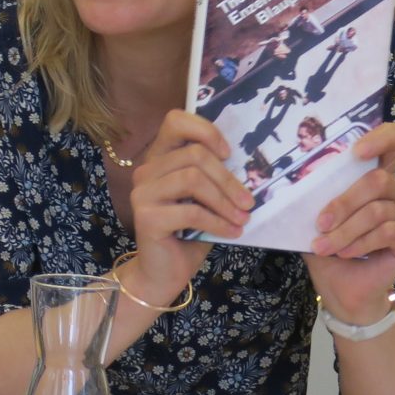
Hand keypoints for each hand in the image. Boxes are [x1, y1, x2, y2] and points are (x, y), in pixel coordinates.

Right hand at [121, 109, 251, 300]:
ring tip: (242, 218)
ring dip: (225, 200)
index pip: (175, 121)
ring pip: (192, 179)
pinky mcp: (146, 217)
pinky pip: (191, 211)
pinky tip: (232, 233)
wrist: (163, 273)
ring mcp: (143, 193)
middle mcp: (146, 170)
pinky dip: (218, 222)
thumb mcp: (205, 199)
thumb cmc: (188, 233)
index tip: (229, 154)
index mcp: (160, 158)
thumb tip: (251, 166)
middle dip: (228, 179)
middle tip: (248, 202)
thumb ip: (215, 177)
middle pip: (194, 154)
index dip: (205, 130)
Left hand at [304, 121, 394, 323]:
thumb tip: (292, 179)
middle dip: (343, 203)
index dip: (383, 137)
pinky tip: (345, 253)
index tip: (357, 151)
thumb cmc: (330, 252)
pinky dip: (360, 243)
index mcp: (374, 178)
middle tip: (320, 224)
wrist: (343, 291)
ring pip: (377, 211)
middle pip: (378, 180)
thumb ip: (313, 198)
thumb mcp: (315, 220)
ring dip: (345, 231)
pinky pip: (387, 232)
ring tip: (324, 247)